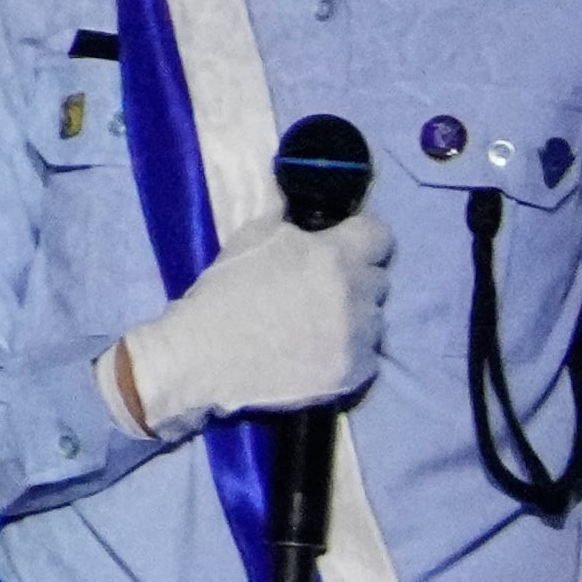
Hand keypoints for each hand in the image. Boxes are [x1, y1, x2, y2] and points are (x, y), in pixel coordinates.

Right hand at [111, 206, 390, 440]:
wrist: (202, 355)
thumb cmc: (223, 292)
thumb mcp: (251, 237)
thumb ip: (290, 222)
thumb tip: (305, 208)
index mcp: (333, 255)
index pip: (379, 236)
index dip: (363, 238)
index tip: (346, 245)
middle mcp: (354, 294)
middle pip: (378, 280)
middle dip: (355, 280)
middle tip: (323, 289)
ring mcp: (357, 337)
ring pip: (374, 320)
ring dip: (354, 319)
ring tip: (320, 326)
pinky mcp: (352, 373)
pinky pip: (368, 357)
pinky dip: (349, 353)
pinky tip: (319, 353)